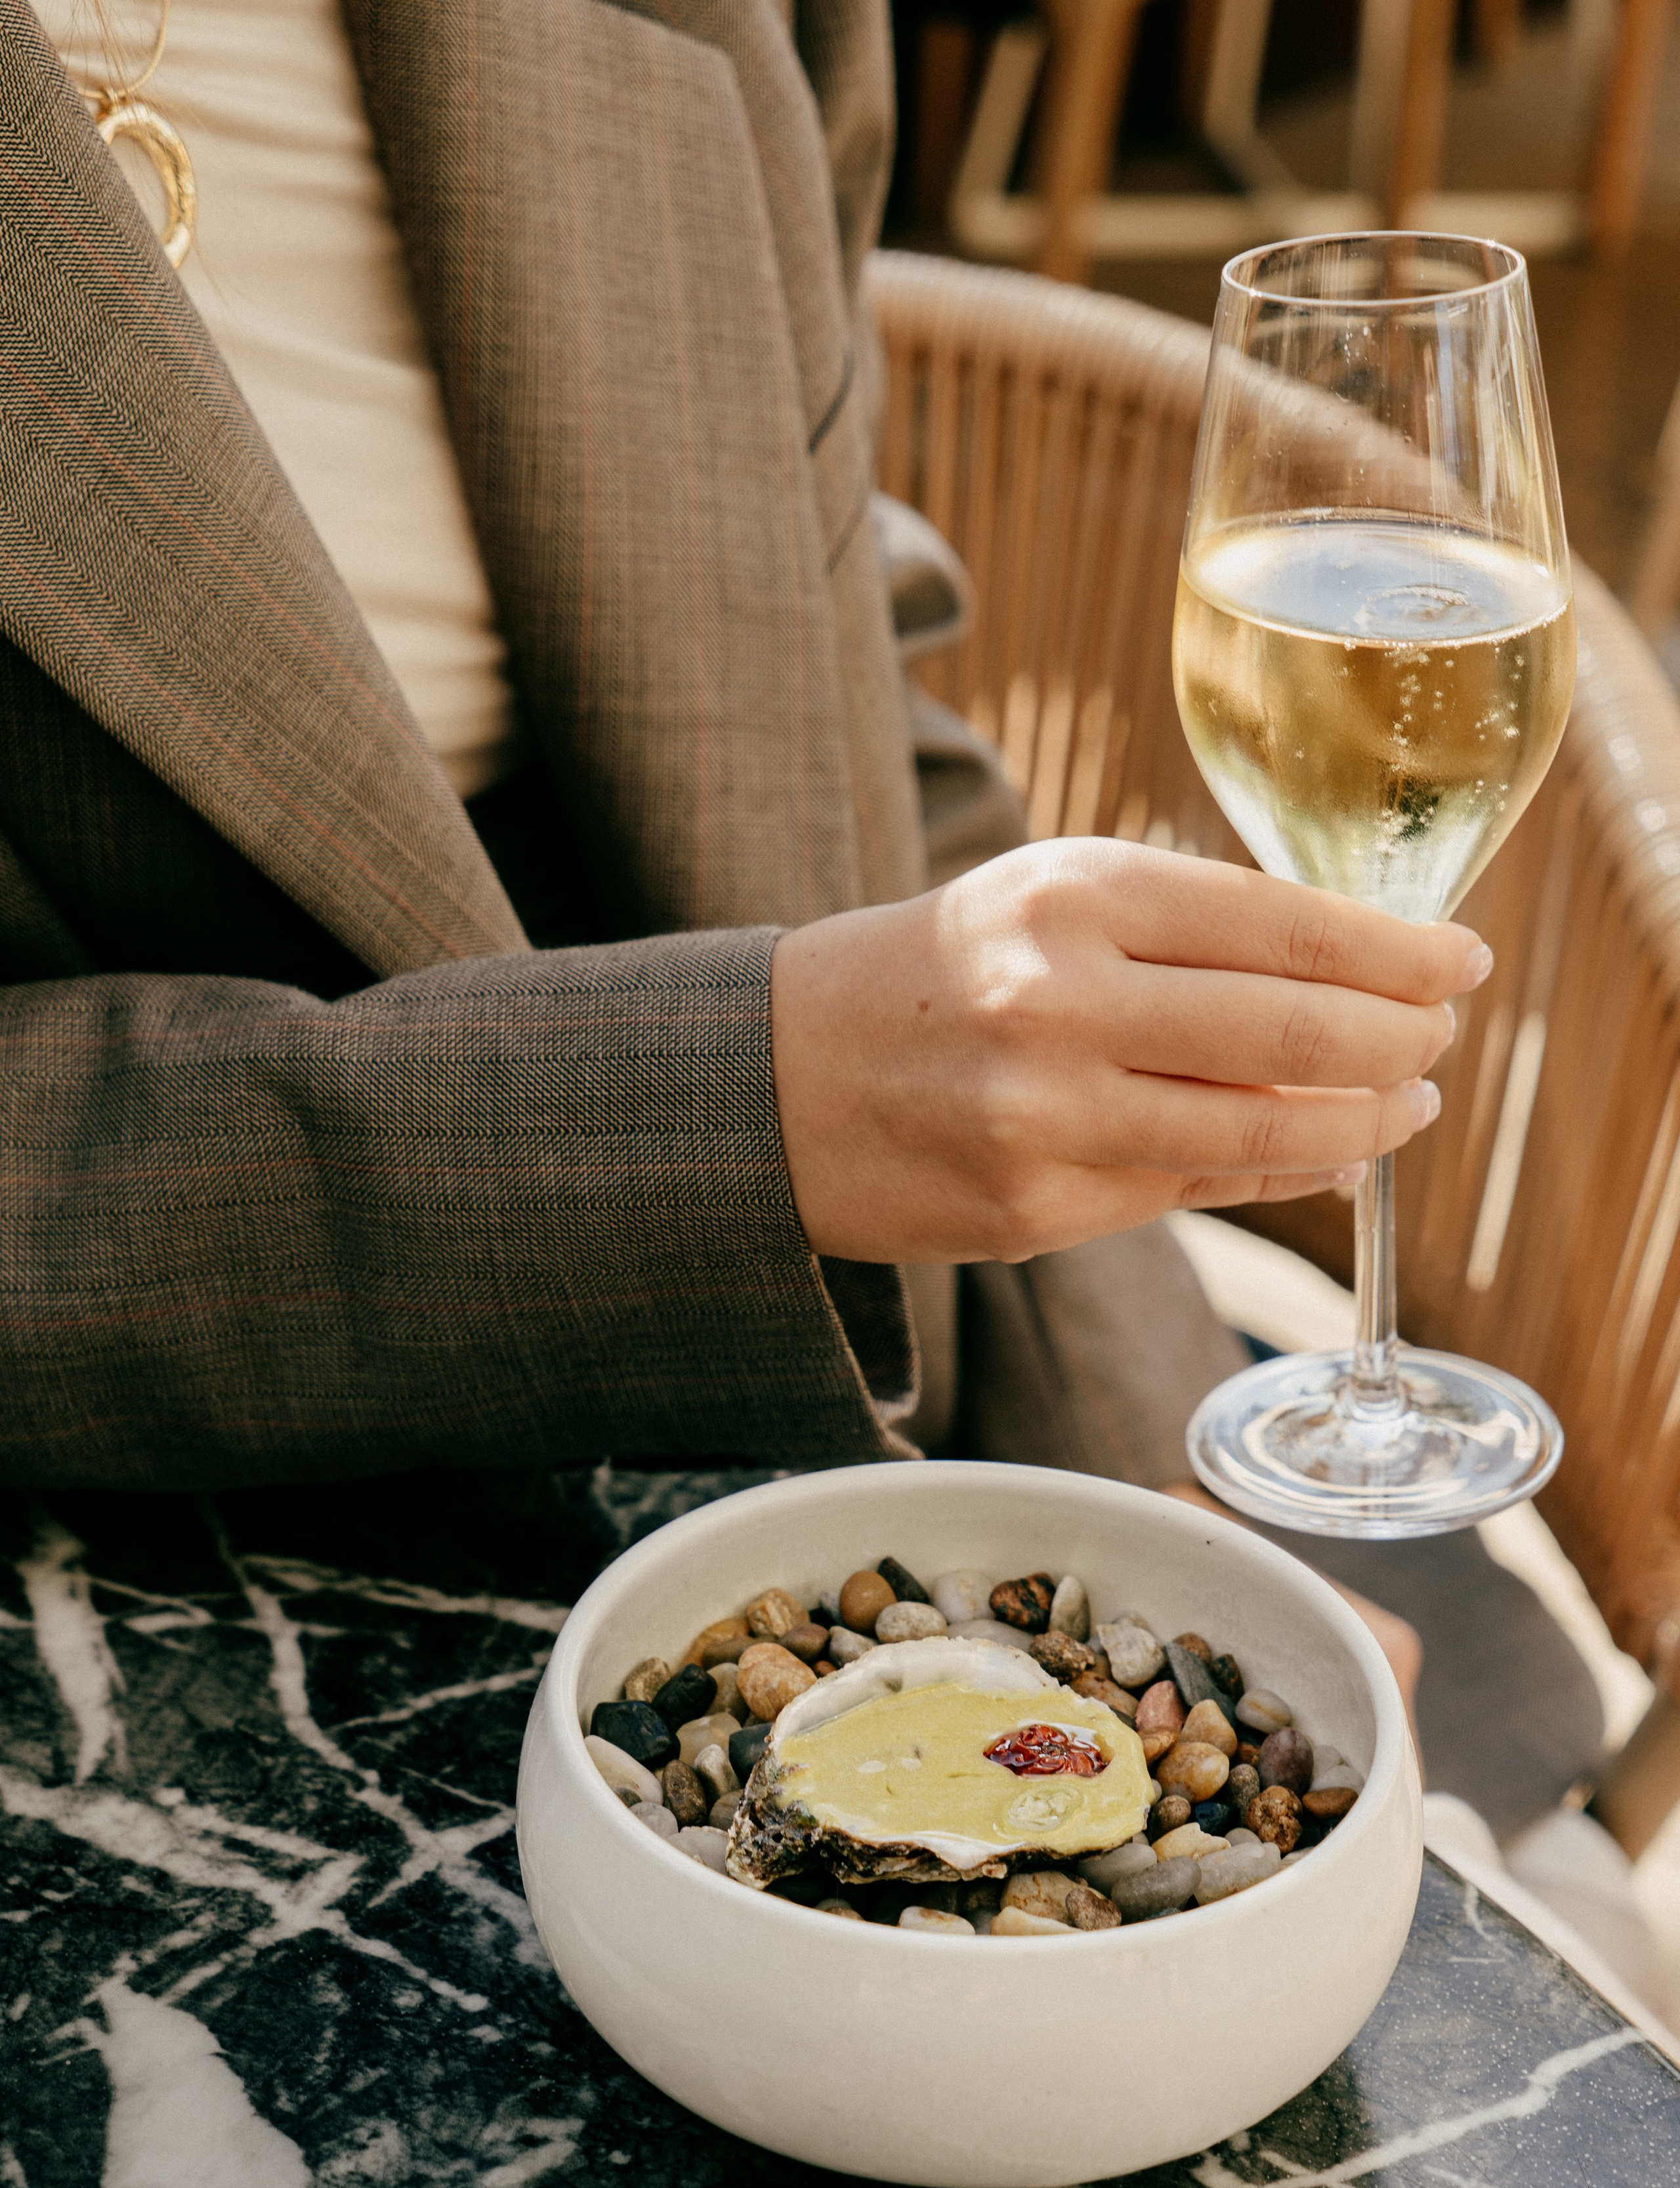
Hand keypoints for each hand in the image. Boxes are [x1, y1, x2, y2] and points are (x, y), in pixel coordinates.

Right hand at [771, 838, 1487, 1264]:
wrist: (772, 1081)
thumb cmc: (935, 976)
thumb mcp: (1050, 908)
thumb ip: (1191, 942)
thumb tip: (1357, 994)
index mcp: (1072, 894)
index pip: (1281, 923)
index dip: (1394, 953)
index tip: (1459, 964)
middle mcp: (1059, 998)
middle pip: (1292, 1028)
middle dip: (1398, 1041)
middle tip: (1438, 1042)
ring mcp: (1046, 1115)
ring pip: (1260, 1131)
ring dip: (1357, 1123)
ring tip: (1398, 1108)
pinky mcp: (1035, 1209)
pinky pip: (1190, 1191)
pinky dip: (1270, 1172)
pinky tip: (1313, 1154)